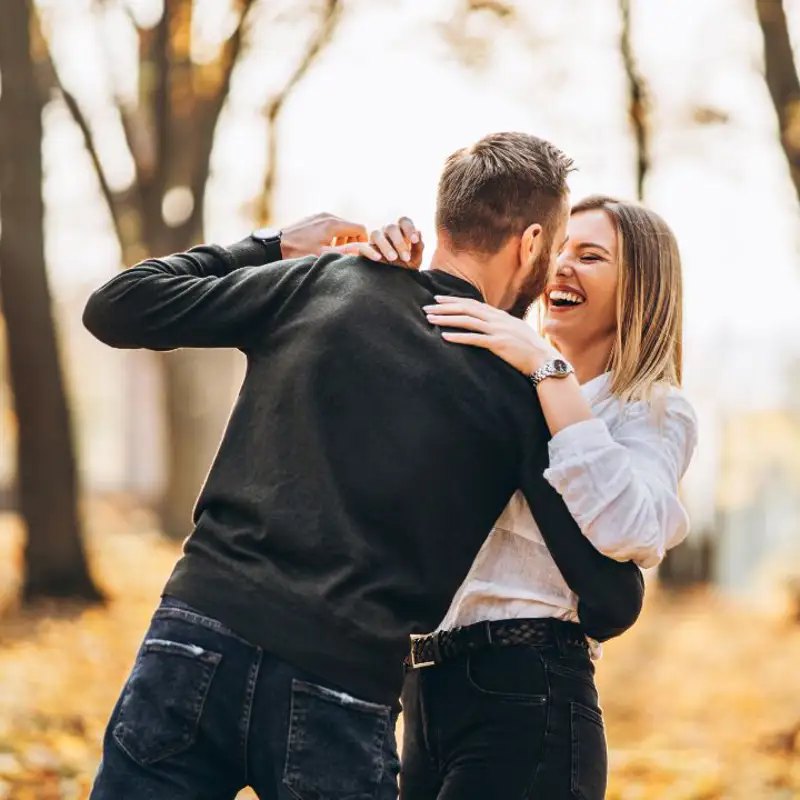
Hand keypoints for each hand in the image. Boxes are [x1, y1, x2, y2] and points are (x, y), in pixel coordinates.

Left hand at [280, 212, 367, 258]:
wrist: (275, 245)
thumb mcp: (325, 255)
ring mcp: (320, 215)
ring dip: (343, 239)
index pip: (361, 228)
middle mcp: (329, 215)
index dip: (364, 242)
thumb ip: (348, 252)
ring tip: (333, 251)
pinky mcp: (314, 218)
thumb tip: (367, 251)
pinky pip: (331, 224)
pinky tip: (323, 245)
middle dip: (353, 241)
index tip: (358, 253)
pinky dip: (333, 235)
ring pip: (342, 226)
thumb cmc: (299, 252)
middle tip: (344, 255)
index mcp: (334, 224)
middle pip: (352, 227)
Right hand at [322, 217, 423, 269]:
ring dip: (385, 245)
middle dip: (399, 242)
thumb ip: (418, 247)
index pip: (403, 221)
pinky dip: (370, 251)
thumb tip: (419, 232)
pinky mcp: (364, 250)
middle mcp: (387, 233)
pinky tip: (378, 258)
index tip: (414, 241)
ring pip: (376, 234)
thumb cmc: (406, 269)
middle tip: (405, 258)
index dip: (409, 228)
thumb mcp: (415, 260)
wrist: (394, 285)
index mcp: (400, 231)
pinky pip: (364, 247)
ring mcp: (375, 241)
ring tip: (393, 258)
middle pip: (390, 227)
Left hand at [423, 296, 558, 374]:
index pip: (472, 303)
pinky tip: (444, 336)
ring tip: (430, 319)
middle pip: (466, 308)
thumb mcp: (513, 331)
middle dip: (445, 307)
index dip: (454, 300)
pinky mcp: (498, 344)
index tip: (438, 299)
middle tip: (426, 307)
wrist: (544, 360)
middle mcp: (497, 319)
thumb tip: (486, 326)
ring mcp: (498, 330)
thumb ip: (499, 326)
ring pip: (467, 321)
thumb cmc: (529, 349)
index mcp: (499, 315)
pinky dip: (458, 337)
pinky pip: (475, 339)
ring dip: (447, 319)